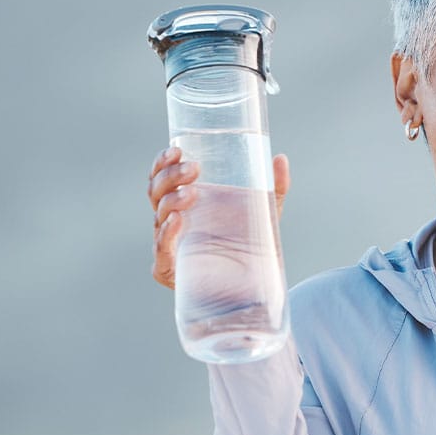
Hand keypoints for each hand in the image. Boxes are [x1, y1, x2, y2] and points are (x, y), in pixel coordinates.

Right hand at [147, 147, 289, 289]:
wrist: (258, 285)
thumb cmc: (254, 243)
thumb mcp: (266, 210)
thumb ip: (275, 185)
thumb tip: (280, 158)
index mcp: (185, 200)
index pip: (161, 176)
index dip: (162, 162)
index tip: (177, 150)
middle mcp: (172, 220)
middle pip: (156, 191)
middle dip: (170, 176)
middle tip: (194, 169)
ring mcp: (170, 244)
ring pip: (158, 216)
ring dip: (171, 199)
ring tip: (193, 192)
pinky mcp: (170, 270)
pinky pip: (161, 250)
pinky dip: (166, 234)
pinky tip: (177, 220)